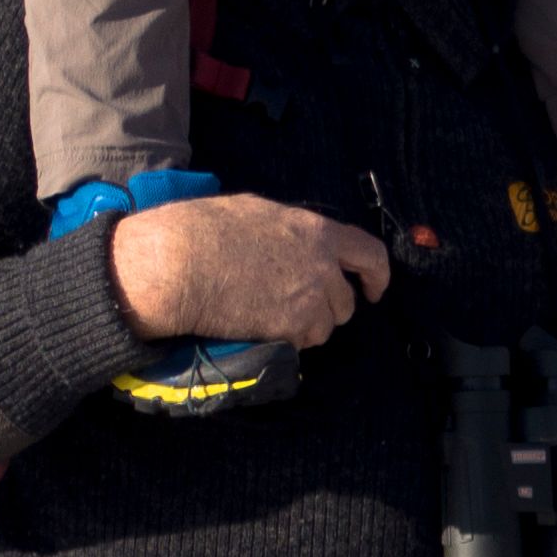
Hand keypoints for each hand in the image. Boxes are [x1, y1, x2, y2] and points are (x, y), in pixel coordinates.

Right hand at [105, 193, 385, 348]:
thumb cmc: (204, 229)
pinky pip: (302, 342)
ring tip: (272, 317)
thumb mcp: (256, 213)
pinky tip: (262, 328)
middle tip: (300, 308)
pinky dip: (288, 341)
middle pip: (345, 301)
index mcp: (317, 231)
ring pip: (325, 327)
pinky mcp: (290, 328)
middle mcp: (323, 266)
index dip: (377, 276)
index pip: (370, 254)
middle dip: (328, 308)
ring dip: (306, 327)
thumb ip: (289, 231)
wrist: (179, 264)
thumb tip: (295, 242)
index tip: (373, 290)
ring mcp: (309, 299)